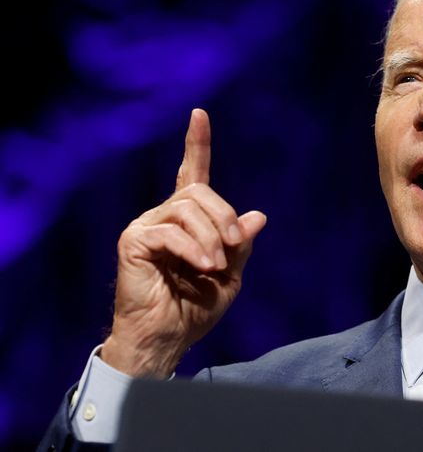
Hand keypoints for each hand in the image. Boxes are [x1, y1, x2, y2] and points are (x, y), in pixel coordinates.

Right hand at [101, 109, 266, 377]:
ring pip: (187, 208)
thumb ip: (240, 245)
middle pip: (199, 191)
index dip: (197, 144)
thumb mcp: (230, 275)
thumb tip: (257, 215)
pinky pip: (170, 231)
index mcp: (188, 220)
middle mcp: (164, 216)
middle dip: (224, 216)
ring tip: (216, 266)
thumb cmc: (195, 308)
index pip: (193, 174)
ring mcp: (146, 226)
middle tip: (233, 247)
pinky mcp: (134, 241)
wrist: (167, 338)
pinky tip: (203, 267)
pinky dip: (193, 248)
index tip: (199, 114)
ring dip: (210, 236)